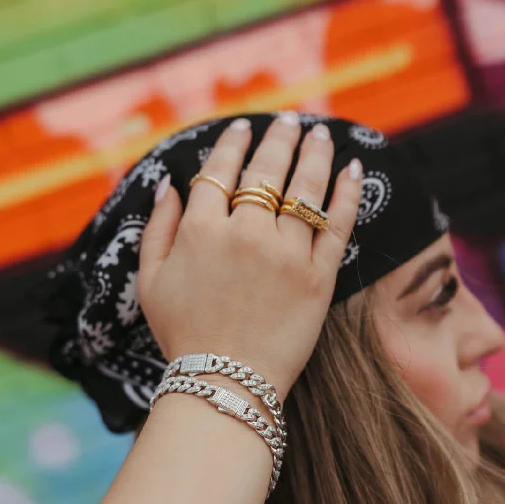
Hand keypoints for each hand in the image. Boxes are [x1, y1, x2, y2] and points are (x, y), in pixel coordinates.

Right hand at [138, 114, 362, 400]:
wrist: (227, 383)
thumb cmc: (184, 335)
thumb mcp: (151, 282)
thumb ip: (158, 229)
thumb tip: (169, 184)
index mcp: (202, 231)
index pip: (220, 172)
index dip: (232, 143)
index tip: (242, 127)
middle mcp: (246, 234)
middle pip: (266, 171)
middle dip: (279, 138)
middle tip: (290, 120)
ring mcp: (287, 255)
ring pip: (305, 190)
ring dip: (315, 154)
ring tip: (321, 134)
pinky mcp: (319, 278)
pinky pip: (337, 225)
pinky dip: (347, 193)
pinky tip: (353, 169)